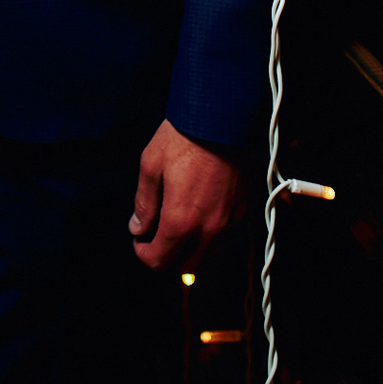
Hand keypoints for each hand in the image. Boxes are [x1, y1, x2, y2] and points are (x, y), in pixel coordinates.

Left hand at [128, 120, 243, 271]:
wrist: (223, 115)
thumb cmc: (185, 136)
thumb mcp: (151, 165)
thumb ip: (144, 203)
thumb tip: (138, 227)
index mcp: (181, 221)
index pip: (160, 261)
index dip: (144, 254)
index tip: (139, 239)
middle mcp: (209, 229)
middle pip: (185, 268)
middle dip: (167, 257)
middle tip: (156, 236)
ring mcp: (230, 223)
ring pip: (209, 258)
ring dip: (190, 251)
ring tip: (177, 227)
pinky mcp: (244, 211)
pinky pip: (226, 241)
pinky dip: (210, 240)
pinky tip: (199, 218)